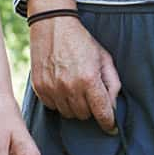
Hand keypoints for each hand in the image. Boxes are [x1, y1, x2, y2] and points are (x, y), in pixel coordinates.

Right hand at [29, 16, 120, 132]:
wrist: (52, 26)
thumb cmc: (81, 41)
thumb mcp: (104, 58)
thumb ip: (112, 83)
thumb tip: (113, 106)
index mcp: (89, 79)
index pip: (102, 112)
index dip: (109, 123)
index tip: (111, 128)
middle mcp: (70, 87)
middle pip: (84, 116)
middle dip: (90, 108)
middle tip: (89, 93)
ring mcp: (53, 89)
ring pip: (68, 114)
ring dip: (74, 106)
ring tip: (75, 88)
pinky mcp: (40, 89)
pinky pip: (53, 107)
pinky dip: (60, 102)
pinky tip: (62, 87)